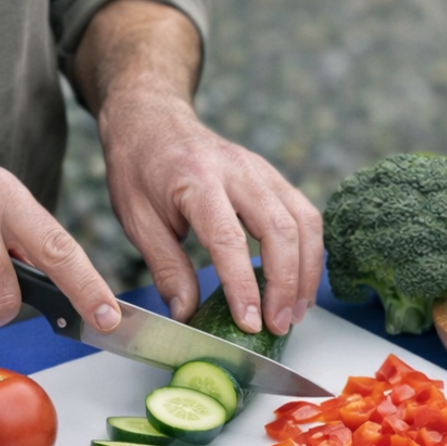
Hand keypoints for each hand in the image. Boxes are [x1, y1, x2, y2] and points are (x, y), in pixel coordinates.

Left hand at [101, 97, 322, 336]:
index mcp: (196, 180)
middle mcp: (236, 170)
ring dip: (306, 272)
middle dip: (285, 284)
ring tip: (294, 313)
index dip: (243, 286)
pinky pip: (305, 214)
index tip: (249, 323)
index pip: (229, 239)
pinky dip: (309, 252)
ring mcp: (261, 170)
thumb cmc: (139, 169)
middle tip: (278, 326)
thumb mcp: (136, 221)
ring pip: (304, 222)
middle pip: (280, 229)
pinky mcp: (273, 177)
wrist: (151, 120)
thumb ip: (166, 268)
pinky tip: (299, 284)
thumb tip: (187, 314)